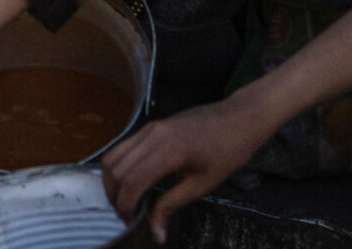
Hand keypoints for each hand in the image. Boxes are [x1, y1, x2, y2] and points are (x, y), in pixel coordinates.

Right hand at [99, 96, 285, 235]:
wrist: (239, 118)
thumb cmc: (227, 153)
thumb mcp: (202, 185)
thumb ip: (172, 206)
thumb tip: (156, 233)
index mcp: (168, 151)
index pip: (132, 180)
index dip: (126, 204)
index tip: (131, 222)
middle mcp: (152, 135)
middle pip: (116, 167)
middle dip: (115, 196)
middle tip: (127, 215)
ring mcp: (149, 128)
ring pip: (113, 155)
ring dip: (113, 181)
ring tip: (125, 200)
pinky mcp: (151, 126)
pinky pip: (124, 147)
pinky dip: (120, 167)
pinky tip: (132, 182)